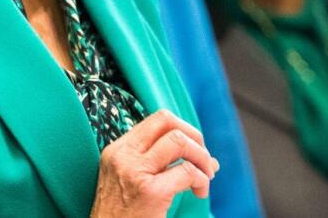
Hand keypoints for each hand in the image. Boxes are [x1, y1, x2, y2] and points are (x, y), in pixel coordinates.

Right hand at [90, 109, 218, 217]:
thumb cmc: (123, 216)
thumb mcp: (133, 182)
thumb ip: (165, 166)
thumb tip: (210, 161)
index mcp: (117, 151)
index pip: (157, 120)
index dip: (183, 130)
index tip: (192, 151)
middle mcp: (123, 155)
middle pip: (166, 120)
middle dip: (194, 136)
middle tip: (203, 160)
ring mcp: (135, 172)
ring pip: (179, 141)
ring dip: (201, 157)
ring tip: (205, 176)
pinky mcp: (150, 191)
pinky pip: (187, 172)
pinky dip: (201, 179)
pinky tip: (199, 192)